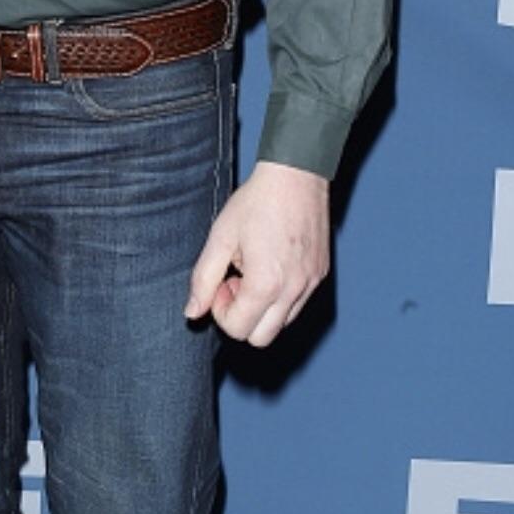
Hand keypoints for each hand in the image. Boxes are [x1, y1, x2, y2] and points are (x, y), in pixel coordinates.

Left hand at [184, 160, 329, 346]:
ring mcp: (311, 284)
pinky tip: (271, 264)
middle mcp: (294, 291)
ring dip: (262, 308)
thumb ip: (203, 279)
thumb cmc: (257, 201)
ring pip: (282, 324)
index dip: (221, 312)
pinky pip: (298, 304)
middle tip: (235, 281)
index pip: (238, 330)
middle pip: (262, 338)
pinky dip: (281, 297)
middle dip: (242, 317)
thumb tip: (192, 312)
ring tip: (254, 270)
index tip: (221, 282)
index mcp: (266, 284)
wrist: (295, 175)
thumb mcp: (220, 237)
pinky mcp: (320, 275)